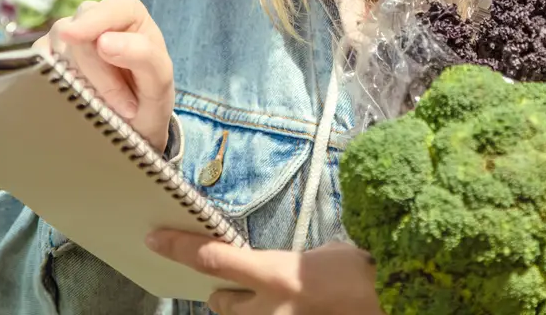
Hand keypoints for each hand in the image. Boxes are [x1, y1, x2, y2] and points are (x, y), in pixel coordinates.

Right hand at [32, 0, 174, 153]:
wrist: (131, 125)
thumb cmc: (148, 95)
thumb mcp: (160, 80)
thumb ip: (143, 55)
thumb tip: (103, 41)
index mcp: (125, 11)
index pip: (109, 8)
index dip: (93, 23)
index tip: (74, 36)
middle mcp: (92, 17)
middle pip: (80, 36)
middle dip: (100, 75)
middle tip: (125, 106)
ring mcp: (65, 36)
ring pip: (57, 53)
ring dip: (80, 85)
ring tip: (106, 106)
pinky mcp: (46, 57)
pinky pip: (38, 67)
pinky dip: (55, 87)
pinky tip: (77, 102)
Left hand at [146, 230, 382, 314]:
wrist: (391, 298)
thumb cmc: (361, 270)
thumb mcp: (320, 254)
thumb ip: (287, 263)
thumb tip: (277, 270)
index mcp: (276, 275)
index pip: (213, 259)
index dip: (179, 248)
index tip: (154, 239)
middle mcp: (270, 308)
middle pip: (219, 302)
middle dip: (225, 293)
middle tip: (241, 284)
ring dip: (246, 310)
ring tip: (273, 300)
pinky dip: (271, 314)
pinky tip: (294, 306)